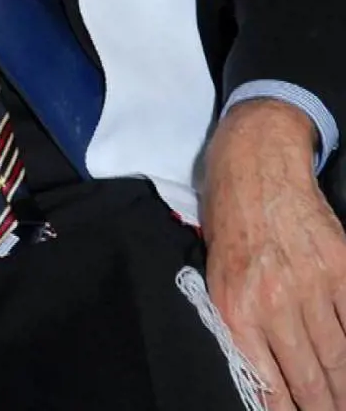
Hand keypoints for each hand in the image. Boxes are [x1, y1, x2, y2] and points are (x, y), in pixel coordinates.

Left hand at [203, 99, 345, 410]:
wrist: (254, 162)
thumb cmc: (229, 218)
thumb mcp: (215, 274)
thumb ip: (239, 324)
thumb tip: (264, 374)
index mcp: (237, 308)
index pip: (269, 386)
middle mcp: (274, 301)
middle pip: (311, 378)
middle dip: (324, 408)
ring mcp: (312, 283)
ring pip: (339, 356)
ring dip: (344, 387)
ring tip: (343, 401)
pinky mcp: (340, 264)